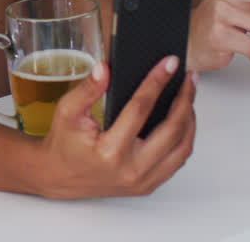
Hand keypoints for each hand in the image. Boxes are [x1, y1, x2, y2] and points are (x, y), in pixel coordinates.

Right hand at [37, 57, 195, 198]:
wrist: (59, 177)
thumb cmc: (64, 145)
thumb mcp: (67, 111)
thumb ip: (88, 89)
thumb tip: (105, 68)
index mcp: (110, 151)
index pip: (141, 109)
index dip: (157, 82)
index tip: (168, 64)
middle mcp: (131, 169)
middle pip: (172, 129)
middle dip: (184, 99)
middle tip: (188, 78)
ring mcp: (143, 180)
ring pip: (182, 147)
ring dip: (189, 119)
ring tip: (188, 96)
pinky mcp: (149, 185)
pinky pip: (177, 160)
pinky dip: (184, 138)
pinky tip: (182, 119)